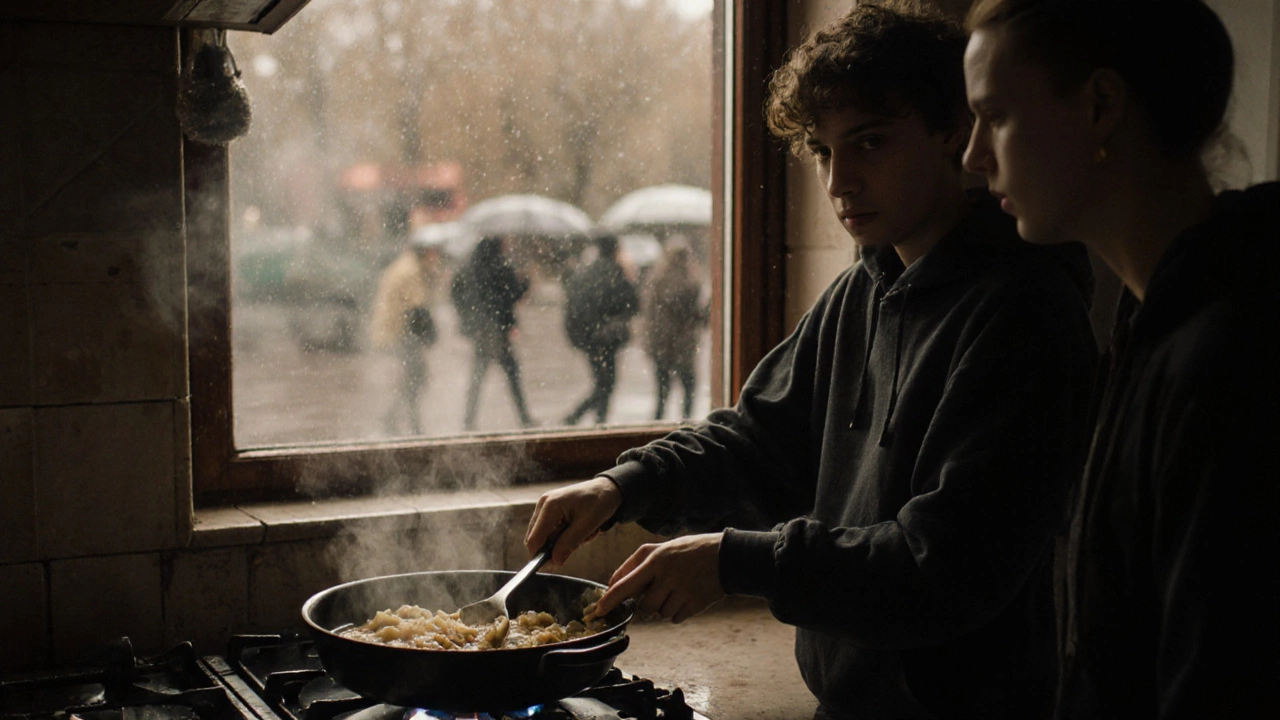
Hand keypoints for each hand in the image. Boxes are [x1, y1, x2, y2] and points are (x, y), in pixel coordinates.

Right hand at [525, 476, 621, 566]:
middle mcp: (543, 504)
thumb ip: (568, 544)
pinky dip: (565, 535)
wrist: (607, 489)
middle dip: (556, 546)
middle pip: (537, 539)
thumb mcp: (586, 526)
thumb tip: (554, 561)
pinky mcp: (550, 510)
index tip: (552, 566)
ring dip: (563, 541)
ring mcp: (546, 507)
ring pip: (546, 537)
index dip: (539, 556)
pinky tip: (580, 529)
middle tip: (579, 542)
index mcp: (549, 506)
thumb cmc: (599, 503)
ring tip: (583, 533)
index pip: (534, 538)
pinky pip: (552, 531)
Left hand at [594, 533, 724, 623]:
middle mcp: (667, 577)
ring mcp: (682, 592)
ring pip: (660, 613)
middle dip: (646, 604)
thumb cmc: (689, 550)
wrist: (727, 556)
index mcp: (656, 560)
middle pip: (644, 606)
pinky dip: (678, 612)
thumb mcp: (662, 547)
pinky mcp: (695, 604)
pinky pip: (675, 618)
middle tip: (659, 591)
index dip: (609, 600)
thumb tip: (613, 583)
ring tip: (677, 590)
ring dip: (664, 607)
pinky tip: (687, 596)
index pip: (625, 585)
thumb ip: (636, 563)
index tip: (598, 611)